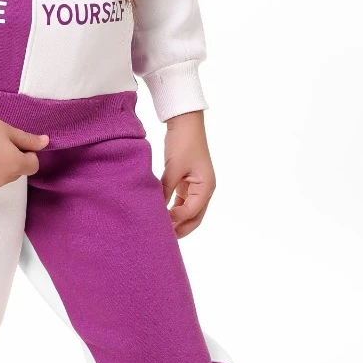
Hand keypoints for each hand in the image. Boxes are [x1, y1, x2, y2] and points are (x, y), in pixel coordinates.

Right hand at [0, 106, 48, 193]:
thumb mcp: (8, 130)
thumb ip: (28, 140)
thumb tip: (47, 142)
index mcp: (15, 165)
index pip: (33, 166)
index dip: (26, 154)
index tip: (13, 144)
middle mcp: (2, 180)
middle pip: (16, 173)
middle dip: (11, 162)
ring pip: (1, 179)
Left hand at [160, 110, 215, 237]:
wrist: (185, 122)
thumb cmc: (183, 142)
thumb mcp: (173, 168)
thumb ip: (165, 190)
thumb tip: (156, 210)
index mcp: (206, 187)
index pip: (190, 212)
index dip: (175, 220)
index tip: (159, 225)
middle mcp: (205, 190)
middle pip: (194, 218)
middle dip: (180, 229)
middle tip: (163, 239)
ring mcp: (198, 187)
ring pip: (189, 212)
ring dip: (177, 221)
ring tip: (161, 231)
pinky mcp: (189, 182)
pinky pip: (183, 202)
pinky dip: (174, 210)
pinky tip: (162, 215)